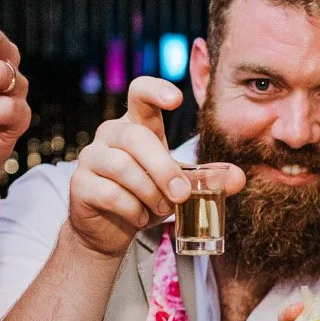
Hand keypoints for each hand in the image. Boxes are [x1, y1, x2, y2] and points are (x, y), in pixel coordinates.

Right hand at [66, 77, 243, 258]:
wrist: (109, 230)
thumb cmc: (146, 198)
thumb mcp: (180, 186)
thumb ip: (206, 179)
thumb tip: (240, 178)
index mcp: (136, 125)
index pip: (139, 92)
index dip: (155, 90)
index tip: (176, 99)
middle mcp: (110, 134)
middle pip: (136, 137)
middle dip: (164, 169)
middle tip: (182, 196)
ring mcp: (91, 157)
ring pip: (123, 166)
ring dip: (149, 193)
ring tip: (159, 208)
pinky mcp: (80, 184)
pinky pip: (109, 192)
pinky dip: (131, 209)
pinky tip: (137, 216)